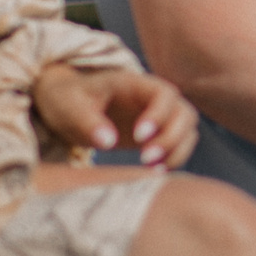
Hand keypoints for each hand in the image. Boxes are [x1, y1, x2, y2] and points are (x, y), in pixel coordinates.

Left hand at [33, 66, 198, 168]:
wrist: (68, 105)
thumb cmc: (68, 99)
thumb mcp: (69, 106)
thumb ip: (88, 121)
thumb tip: (109, 141)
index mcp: (135, 84)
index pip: (164, 94)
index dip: (159, 115)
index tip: (139, 138)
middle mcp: (154, 98)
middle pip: (184, 113)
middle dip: (172, 137)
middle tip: (146, 159)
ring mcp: (158, 116)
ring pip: (187, 130)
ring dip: (177, 150)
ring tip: (151, 169)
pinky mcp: (156, 134)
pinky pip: (179, 145)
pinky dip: (173, 158)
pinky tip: (153, 172)